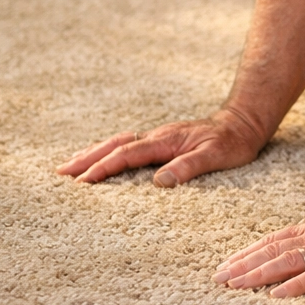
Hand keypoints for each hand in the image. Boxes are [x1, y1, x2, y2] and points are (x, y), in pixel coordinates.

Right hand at [56, 109, 267, 185]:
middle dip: (87, 158)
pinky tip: (101, 157)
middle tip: (60, 172)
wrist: (245, 122)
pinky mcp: (161, 140)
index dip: (104, 167)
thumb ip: (189, 167)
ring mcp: (158, 136)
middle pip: (115, 145)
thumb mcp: (217, 156)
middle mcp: (157, 136)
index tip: (82, 181)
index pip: (128, 154)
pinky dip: (108, 150)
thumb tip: (158, 182)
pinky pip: (128, 144)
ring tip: (69, 165)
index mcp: (166, 140)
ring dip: (93, 153)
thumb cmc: (234, 142)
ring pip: (118, 142)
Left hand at [214, 207, 304, 296]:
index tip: (228, 264)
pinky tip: (277, 295)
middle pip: (274, 248)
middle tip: (218, 278)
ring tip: (235, 285)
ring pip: (287, 260)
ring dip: (258, 273)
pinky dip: (295, 285)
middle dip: (243, 263)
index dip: (250, 251)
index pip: (277, 239)